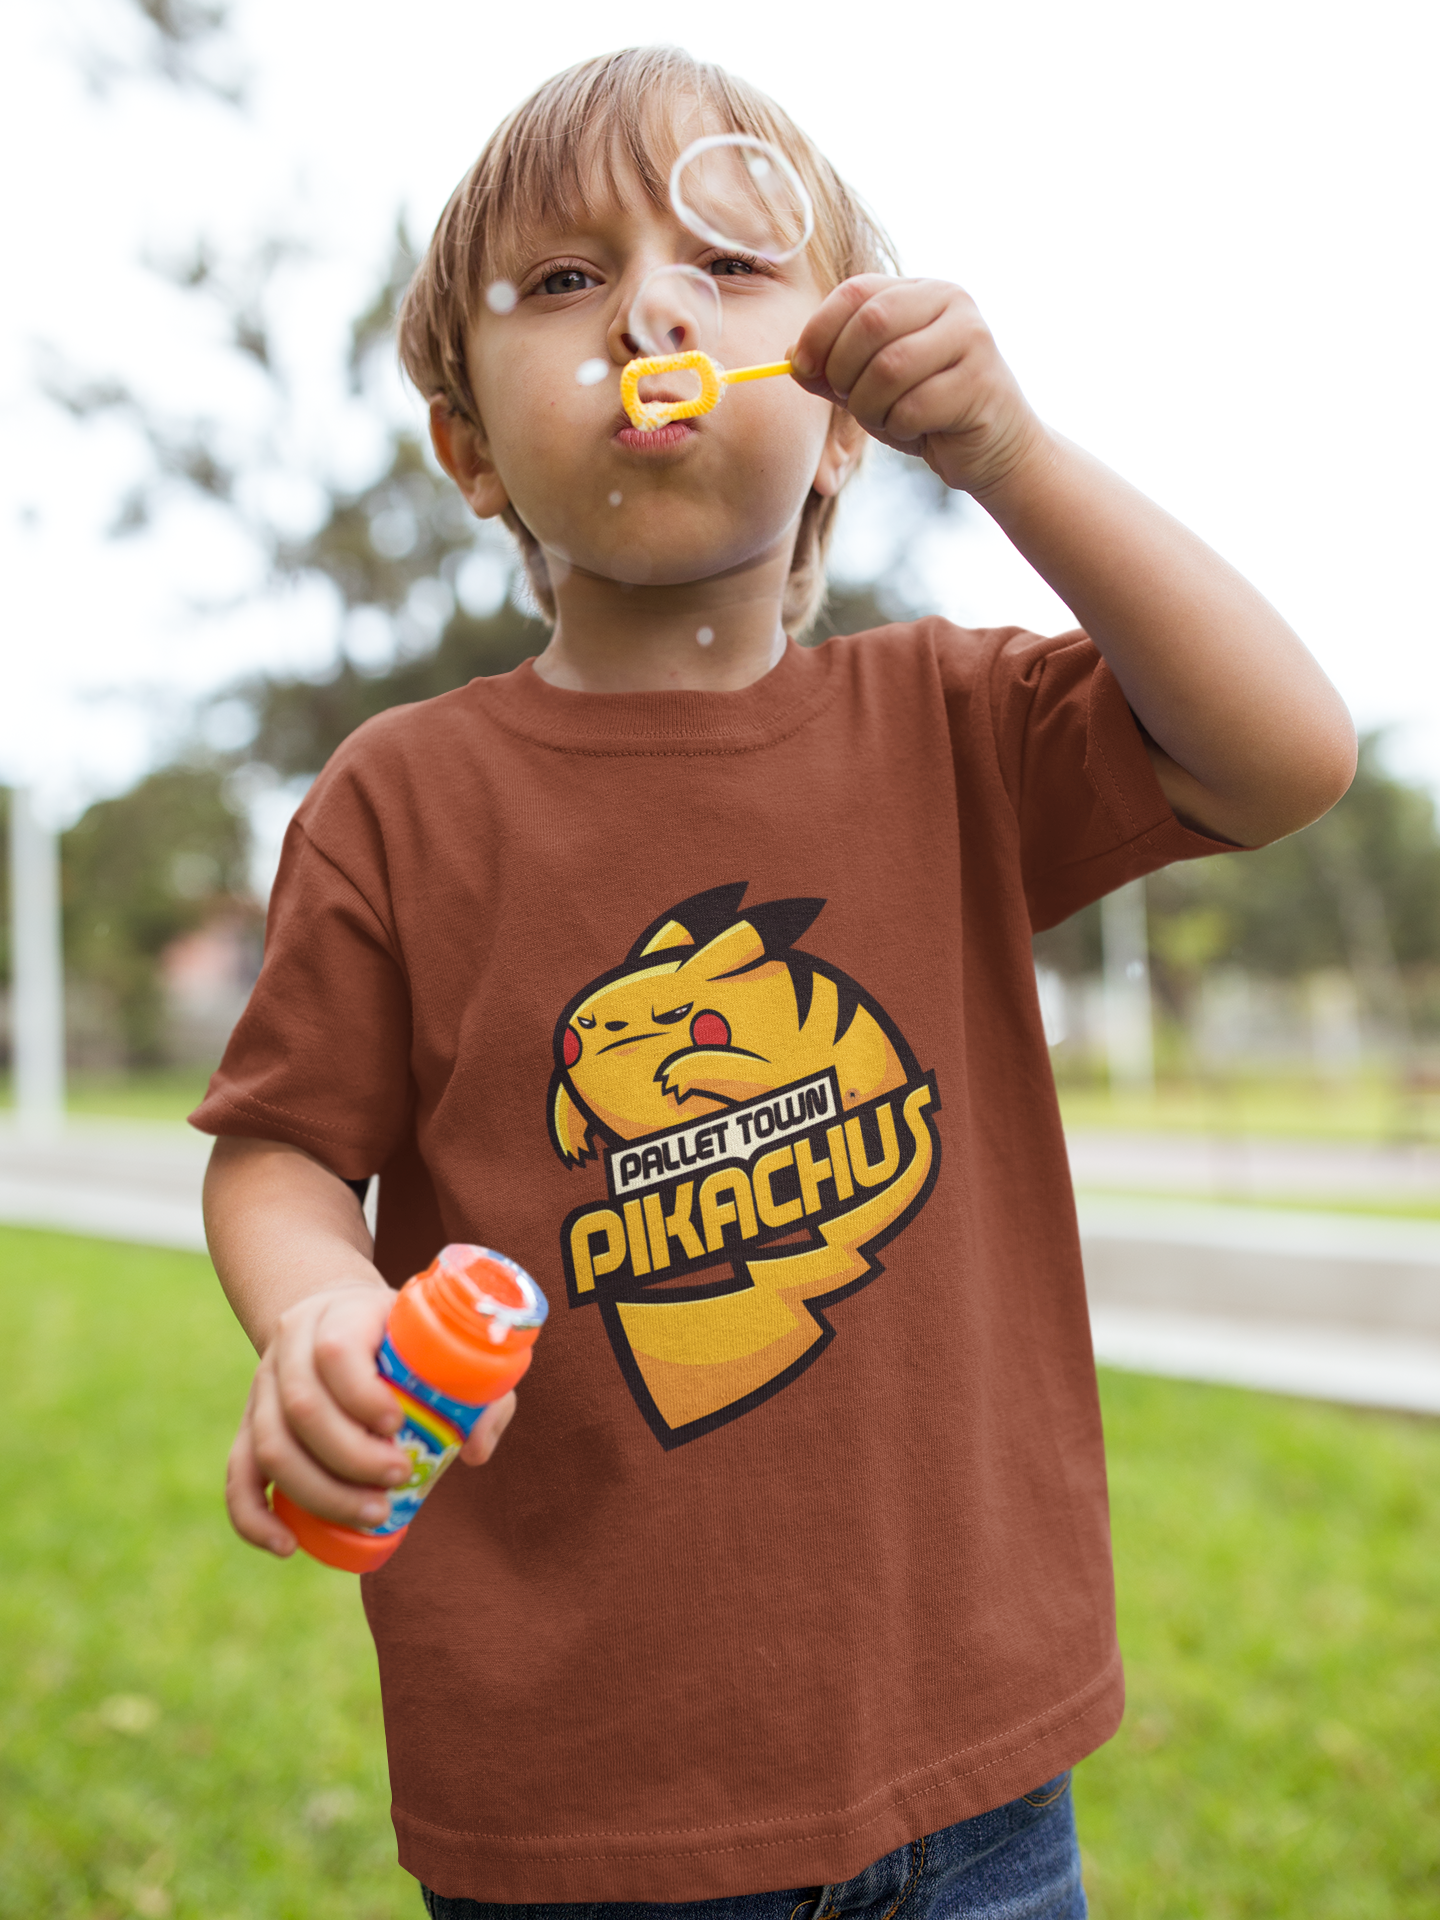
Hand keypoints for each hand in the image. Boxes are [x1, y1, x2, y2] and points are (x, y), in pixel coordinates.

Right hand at [225, 1284, 522, 1556]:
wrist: (338, 1317)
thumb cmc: (402, 1339)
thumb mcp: (441, 1344)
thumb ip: (478, 1390)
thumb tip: (473, 1450)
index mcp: (340, 1315)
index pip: (336, 1351)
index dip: (363, 1395)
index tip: (399, 1425)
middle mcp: (290, 1348)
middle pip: (301, 1406)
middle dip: (351, 1456)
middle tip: (398, 1478)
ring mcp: (263, 1388)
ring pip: (270, 1445)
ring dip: (319, 1491)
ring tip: (373, 1513)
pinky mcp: (248, 1426)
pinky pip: (237, 1475)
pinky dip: (254, 1517)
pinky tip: (287, 1546)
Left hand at [790, 275, 1046, 498]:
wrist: (993, 449)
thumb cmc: (927, 412)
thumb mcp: (870, 386)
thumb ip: (833, 369)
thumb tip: (791, 357)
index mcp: (919, 290)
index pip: (856, 291)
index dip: (819, 330)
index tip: (802, 367)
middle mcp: (951, 301)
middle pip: (871, 323)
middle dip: (844, 371)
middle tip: (849, 399)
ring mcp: (972, 338)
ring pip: (889, 368)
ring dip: (870, 406)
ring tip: (884, 419)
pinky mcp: (981, 382)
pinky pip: (914, 406)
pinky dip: (899, 427)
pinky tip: (916, 431)